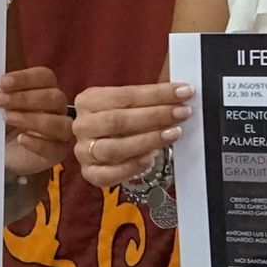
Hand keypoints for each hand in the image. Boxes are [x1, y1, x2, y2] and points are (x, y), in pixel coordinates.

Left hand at [0, 56, 71, 178]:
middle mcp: (57, 109)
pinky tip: (21, 139)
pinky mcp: (58, 152)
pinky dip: (38, 143)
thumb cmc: (6, 127)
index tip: (1, 82)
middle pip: (53, 96)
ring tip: (8, 118)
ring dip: (33, 119)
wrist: (7, 158)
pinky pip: (55, 147)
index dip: (25, 78)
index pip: (45, 76)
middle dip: (24, 97)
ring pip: (59, 122)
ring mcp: (61, 131)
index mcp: (45, 90)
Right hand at [73, 81, 194, 187]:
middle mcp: (83, 125)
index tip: (183, 92)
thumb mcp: (128, 103)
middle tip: (182, 113)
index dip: (157, 94)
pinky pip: (109, 174)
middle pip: (118, 121)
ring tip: (173, 134)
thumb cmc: (119, 119)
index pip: (125, 95)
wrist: (97, 142)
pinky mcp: (90, 173)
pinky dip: (132, 167)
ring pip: (114, 149)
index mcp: (89, 100)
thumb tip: (180, 94)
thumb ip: (148, 99)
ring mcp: (84, 151)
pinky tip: (150, 158)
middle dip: (155, 116)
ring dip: (147, 141)